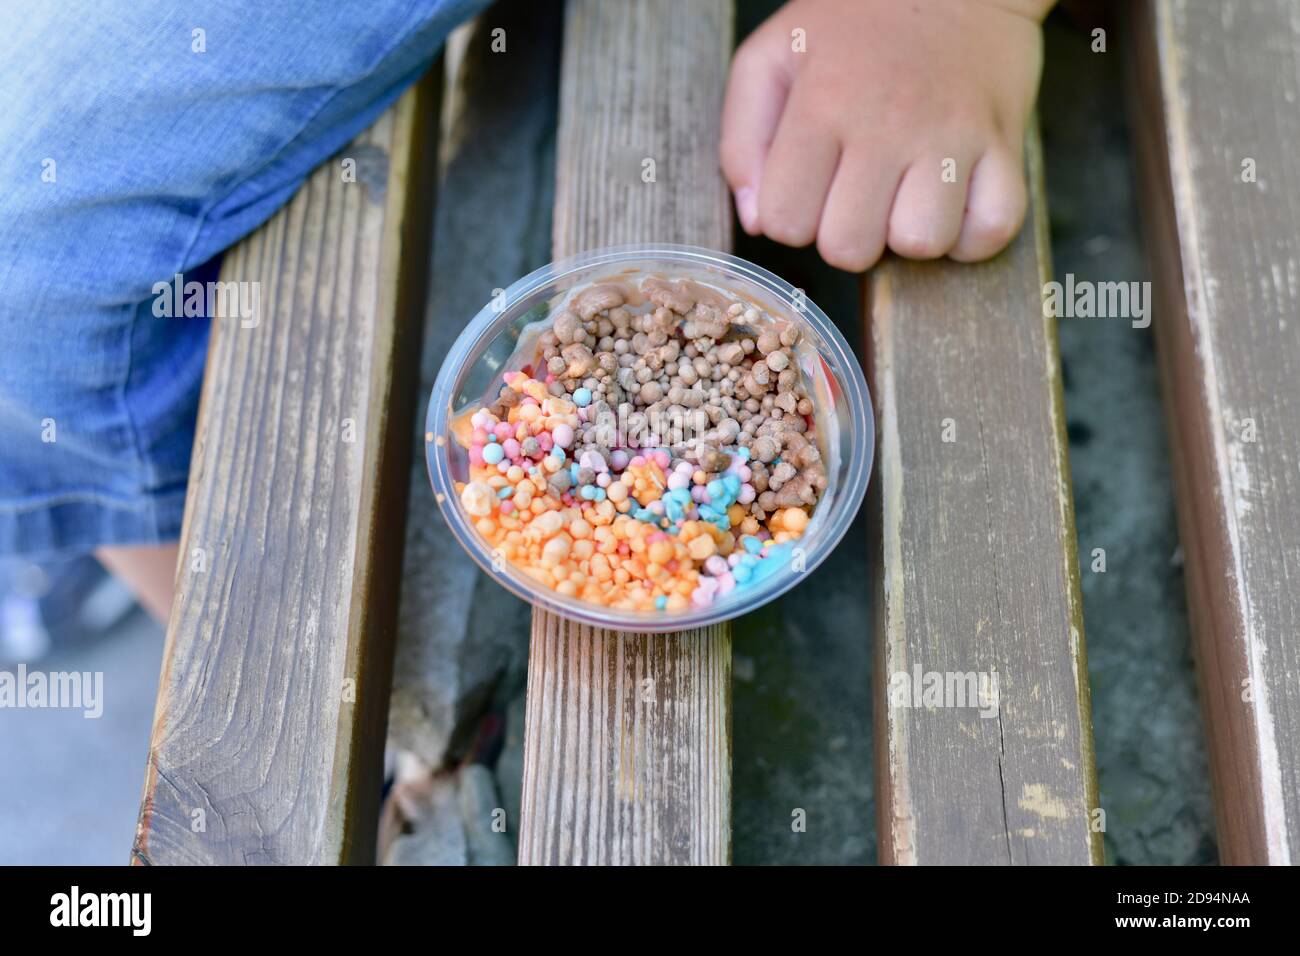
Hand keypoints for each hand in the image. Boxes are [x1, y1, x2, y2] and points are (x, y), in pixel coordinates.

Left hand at [720, 0, 1049, 270]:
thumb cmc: (856, 23)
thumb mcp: (772, 56)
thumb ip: (742, 139)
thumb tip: (757, 220)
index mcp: (822, 104)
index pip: (786, 223)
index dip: (790, 220)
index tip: (808, 190)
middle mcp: (888, 124)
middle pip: (851, 248)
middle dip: (845, 237)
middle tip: (856, 197)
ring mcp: (952, 136)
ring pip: (922, 244)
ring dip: (908, 236)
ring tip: (905, 197)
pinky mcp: (1005, 147)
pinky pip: (993, 230)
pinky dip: (972, 235)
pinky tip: (951, 206)